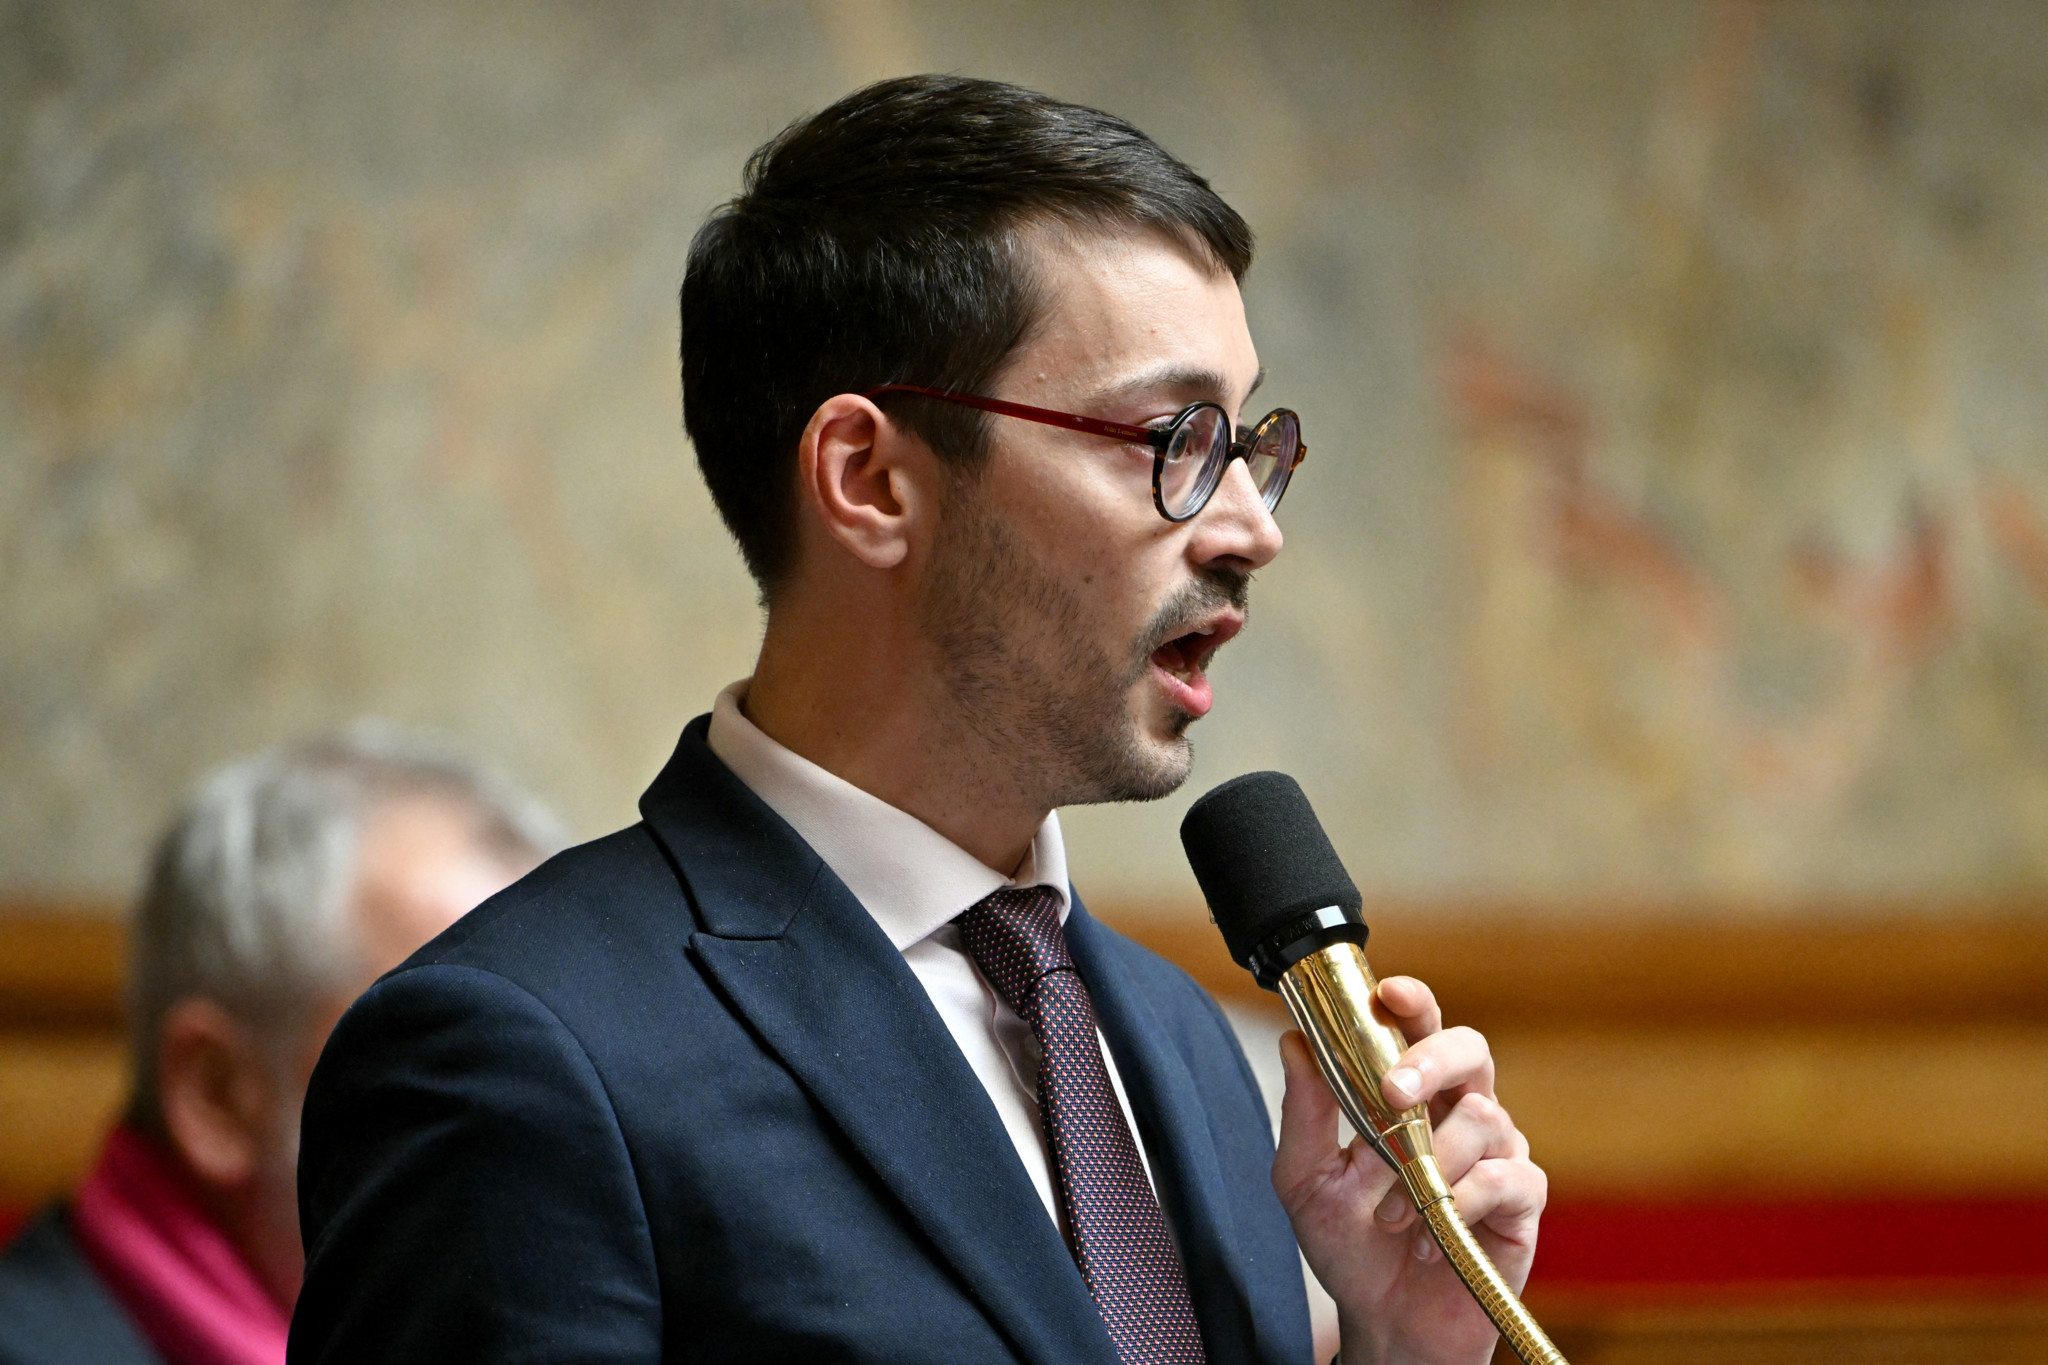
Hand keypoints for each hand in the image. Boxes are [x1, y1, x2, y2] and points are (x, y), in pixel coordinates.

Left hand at [1271, 975, 1545, 1364]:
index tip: (1390, 992)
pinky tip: (1429, 1237)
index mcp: (1412, 1093)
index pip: (1421, 1026)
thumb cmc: (1349, 1243)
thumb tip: (1295, 1042)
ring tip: (1392, 1212)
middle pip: (1471, 1047)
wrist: (1382, 1322)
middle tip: (1394, 1091)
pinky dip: (1459, 1204)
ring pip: (1484, 1115)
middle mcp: (1460, 1110)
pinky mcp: (1520, 1201)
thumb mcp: (1306, 1179)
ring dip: (1428, 1163)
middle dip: (1433, 1058)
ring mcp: (1496, 1153)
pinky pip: (1504, 1177)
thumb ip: (1306, 1113)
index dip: (1413, 1001)